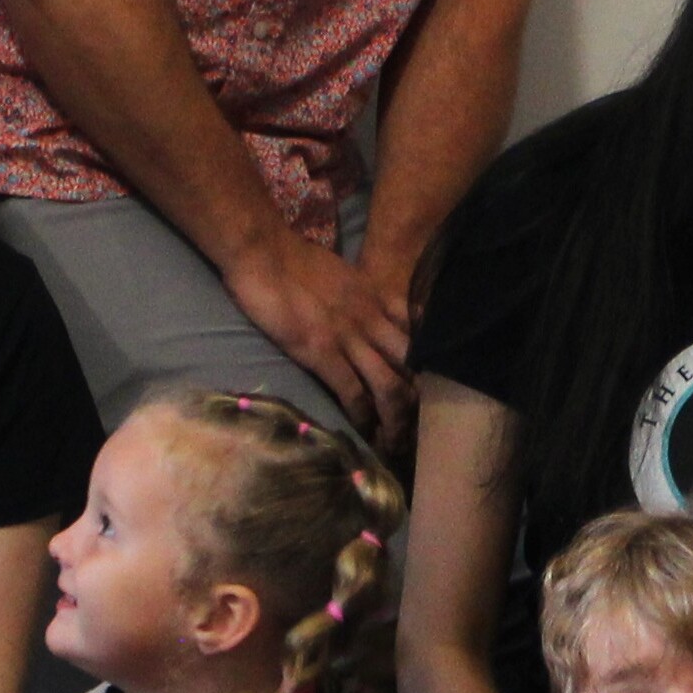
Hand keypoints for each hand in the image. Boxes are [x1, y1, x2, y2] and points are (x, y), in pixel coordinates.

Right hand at [224, 229, 413, 431]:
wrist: (263, 250)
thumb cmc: (295, 262)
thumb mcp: (346, 277)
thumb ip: (365, 300)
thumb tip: (374, 321)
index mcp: (379, 300)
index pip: (421, 336)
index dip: (430, 368)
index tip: (428, 393)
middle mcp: (373, 319)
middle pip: (414, 367)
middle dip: (420, 402)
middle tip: (415, 428)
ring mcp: (348, 336)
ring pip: (390, 386)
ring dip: (396, 421)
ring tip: (393, 443)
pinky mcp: (321, 351)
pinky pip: (353, 392)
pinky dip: (361, 416)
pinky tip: (362, 430)